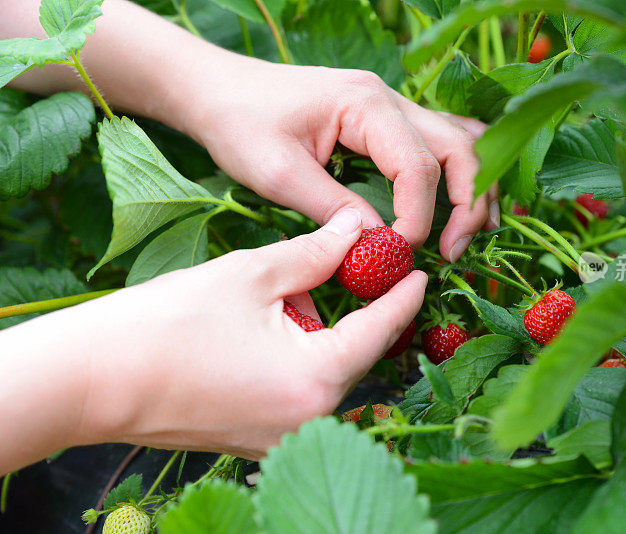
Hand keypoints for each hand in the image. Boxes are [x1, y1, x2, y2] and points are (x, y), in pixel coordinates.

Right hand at [0, 209, 426, 468]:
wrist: (93, 378)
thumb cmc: (168, 323)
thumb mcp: (252, 274)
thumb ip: (316, 253)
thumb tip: (356, 229)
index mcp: (316, 378)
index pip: (382, 329)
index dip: (404, 294)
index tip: (420, 271)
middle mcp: (310, 420)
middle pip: (356, 354)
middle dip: (356, 311)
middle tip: (349, 269)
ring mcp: (284, 438)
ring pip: (326, 373)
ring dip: (321, 335)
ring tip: (281, 301)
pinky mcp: (260, 441)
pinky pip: (299, 393)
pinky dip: (298, 359)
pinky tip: (266, 333)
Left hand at [183, 51, 498, 261]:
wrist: (217, 90)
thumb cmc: (239, 124)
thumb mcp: (279, 174)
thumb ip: (334, 209)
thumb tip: (380, 245)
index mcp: (366, 105)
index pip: (417, 166)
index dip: (419, 218)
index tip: (399, 253)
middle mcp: (389, 99)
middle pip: (460, 148)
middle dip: (467, 204)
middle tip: (453, 252)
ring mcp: (391, 106)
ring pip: (458, 143)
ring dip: (470, 189)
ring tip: (462, 236)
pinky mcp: (384, 121)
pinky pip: (437, 143)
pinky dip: (452, 176)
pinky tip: (450, 207)